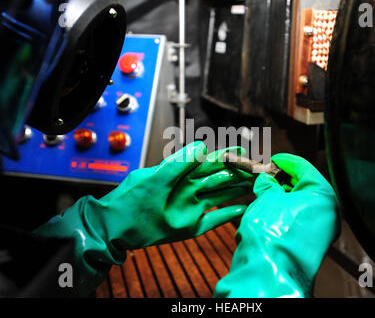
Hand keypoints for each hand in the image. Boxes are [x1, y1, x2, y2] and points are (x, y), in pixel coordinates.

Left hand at [34, 141, 251, 294]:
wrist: (115, 228)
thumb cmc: (131, 201)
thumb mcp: (154, 179)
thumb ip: (178, 163)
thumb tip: (202, 146)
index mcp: (181, 175)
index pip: (210, 163)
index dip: (227, 158)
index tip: (245, 154)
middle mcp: (189, 189)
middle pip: (220, 179)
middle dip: (239, 174)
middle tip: (259, 171)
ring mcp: (192, 208)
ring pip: (220, 196)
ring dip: (237, 191)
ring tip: (256, 186)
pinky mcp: (192, 226)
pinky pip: (214, 219)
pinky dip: (228, 215)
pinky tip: (243, 210)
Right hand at [214, 153, 338, 297]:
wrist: (269, 270)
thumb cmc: (271, 231)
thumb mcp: (267, 198)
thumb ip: (268, 184)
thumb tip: (266, 180)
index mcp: (323, 195)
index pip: (304, 167)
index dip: (285, 161)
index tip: (272, 159)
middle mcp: (328, 212)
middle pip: (305, 186)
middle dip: (283, 180)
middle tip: (265, 176)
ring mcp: (321, 230)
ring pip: (302, 204)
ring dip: (283, 196)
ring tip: (263, 192)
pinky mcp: (311, 243)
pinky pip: (299, 219)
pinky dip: (285, 211)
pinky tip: (269, 209)